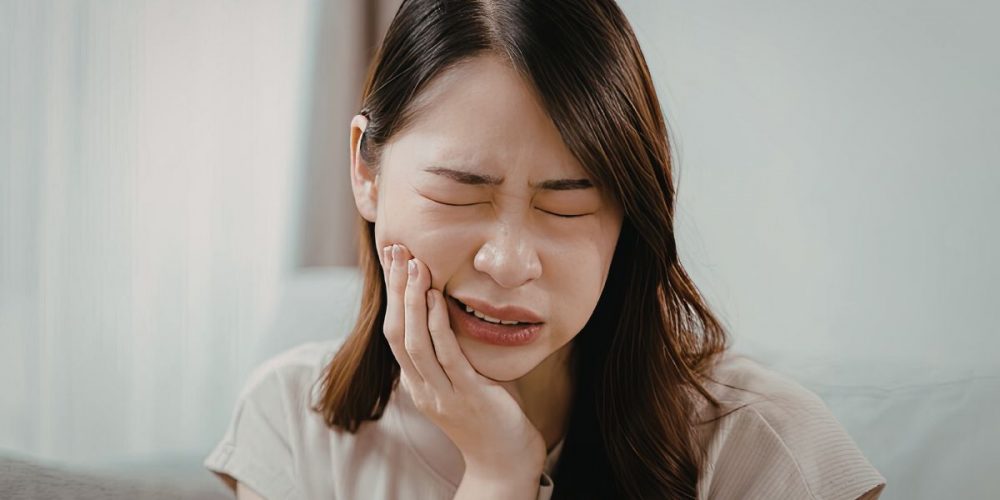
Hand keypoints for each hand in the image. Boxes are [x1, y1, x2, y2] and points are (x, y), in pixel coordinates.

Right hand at [381, 243, 546, 478]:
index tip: (395, 260)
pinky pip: (446, 356)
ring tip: (414, 265)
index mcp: (418, 384)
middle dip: (395, 290)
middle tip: (396, 251)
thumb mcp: (464, 381)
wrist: (504, 463)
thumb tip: (453, 312)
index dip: (393, 295)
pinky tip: (437, 299)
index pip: (394, 332)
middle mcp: (422, 389)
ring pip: (413, 342)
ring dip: (412, 301)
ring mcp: (441, 395)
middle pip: (395, 332)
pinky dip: (438, 325)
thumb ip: (453, 353)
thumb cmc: (490, 418)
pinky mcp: (467, 397)